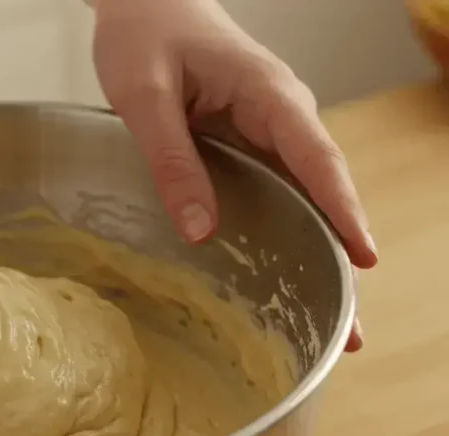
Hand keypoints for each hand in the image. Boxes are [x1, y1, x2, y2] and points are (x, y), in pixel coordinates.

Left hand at [90, 0, 373, 350]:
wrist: (144, 3)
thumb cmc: (144, 35)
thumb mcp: (144, 97)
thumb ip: (171, 160)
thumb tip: (202, 231)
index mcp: (267, 93)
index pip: (317, 158)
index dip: (342, 211)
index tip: (364, 260)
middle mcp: (281, 115)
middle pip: (322, 191)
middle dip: (340, 257)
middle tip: (351, 329)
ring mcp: (269, 131)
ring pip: (305, 198)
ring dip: (319, 255)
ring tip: (332, 324)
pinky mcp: (249, 144)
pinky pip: (278, 192)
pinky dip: (289, 233)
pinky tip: (286, 277)